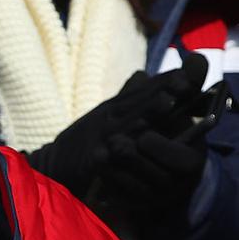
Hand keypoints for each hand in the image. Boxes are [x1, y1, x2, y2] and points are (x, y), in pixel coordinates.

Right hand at [29, 53, 207, 197]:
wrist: (52, 165)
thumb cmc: (84, 142)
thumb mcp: (105, 116)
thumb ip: (127, 99)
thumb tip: (143, 74)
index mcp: (115, 106)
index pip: (144, 90)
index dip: (165, 82)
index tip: (187, 75)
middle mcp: (107, 116)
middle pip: (137, 102)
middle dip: (161, 92)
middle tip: (184, 83)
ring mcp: (98, 136)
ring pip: (125, 122)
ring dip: (146, 112)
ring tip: (165, 104)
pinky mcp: (90, 158)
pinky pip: (107, 153)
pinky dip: (119, 147)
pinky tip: (132, 141)